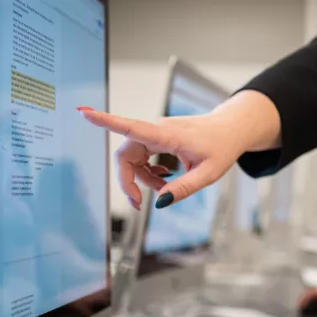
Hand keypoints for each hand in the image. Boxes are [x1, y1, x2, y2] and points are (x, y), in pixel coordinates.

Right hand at [78, 90, 280, 208]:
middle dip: (127, 180)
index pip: (131, 127)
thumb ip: (184, 188)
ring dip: (142, 178)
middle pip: (126, 155)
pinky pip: (142, 156)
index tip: (84, 112)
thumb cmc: (223, 147)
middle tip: (139, 204)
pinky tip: (164, 177)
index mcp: (167, 134)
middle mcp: (157, 130)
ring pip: (133, 157)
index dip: (105, 121)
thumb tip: (159, 203)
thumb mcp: (209, 174)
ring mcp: (157, 132)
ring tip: (164, 188)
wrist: (232, 129)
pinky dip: (148, 171)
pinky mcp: (159, 136)